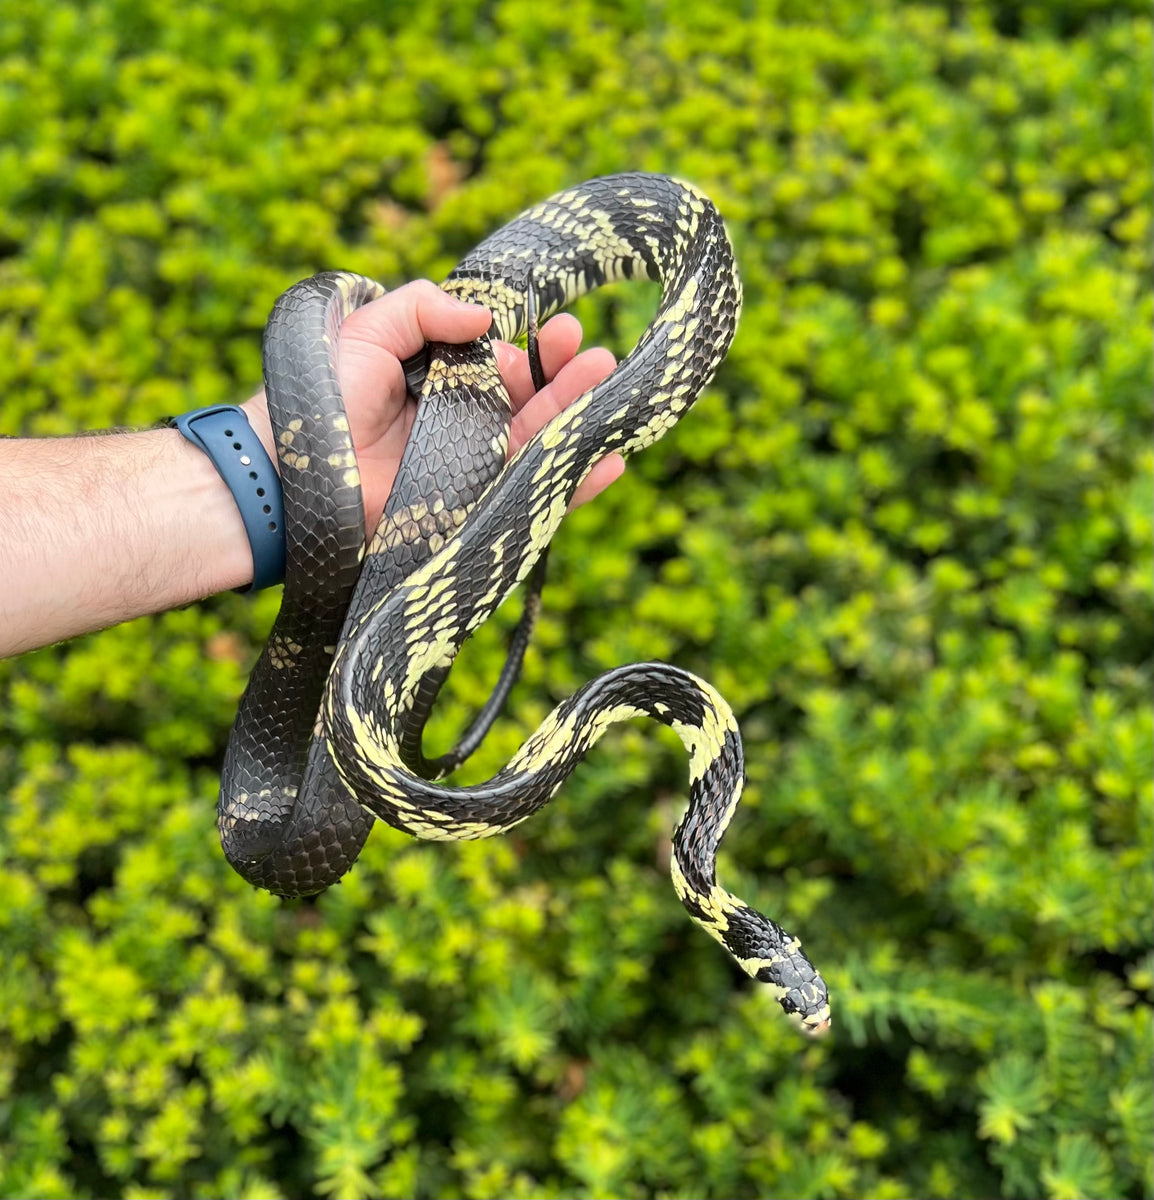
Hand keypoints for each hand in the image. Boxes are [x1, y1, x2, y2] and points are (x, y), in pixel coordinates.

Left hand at [241, 280, 623, 534]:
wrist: (294, 473)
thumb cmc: (325, 398)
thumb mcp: (369, 330)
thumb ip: (423, 307)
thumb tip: (486, 317)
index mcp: (442, 382)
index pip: (503, 362)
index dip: (535, 346)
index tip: (561, 327)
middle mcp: (463, 425)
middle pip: (532, 401)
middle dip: (567, 376)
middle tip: (595, 355)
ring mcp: (473, 470)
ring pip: (541, 442)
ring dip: (580, 415)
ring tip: (611, 385)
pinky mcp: (475, 511)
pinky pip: (534, 498)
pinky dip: (574, 484)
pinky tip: (609, 459)